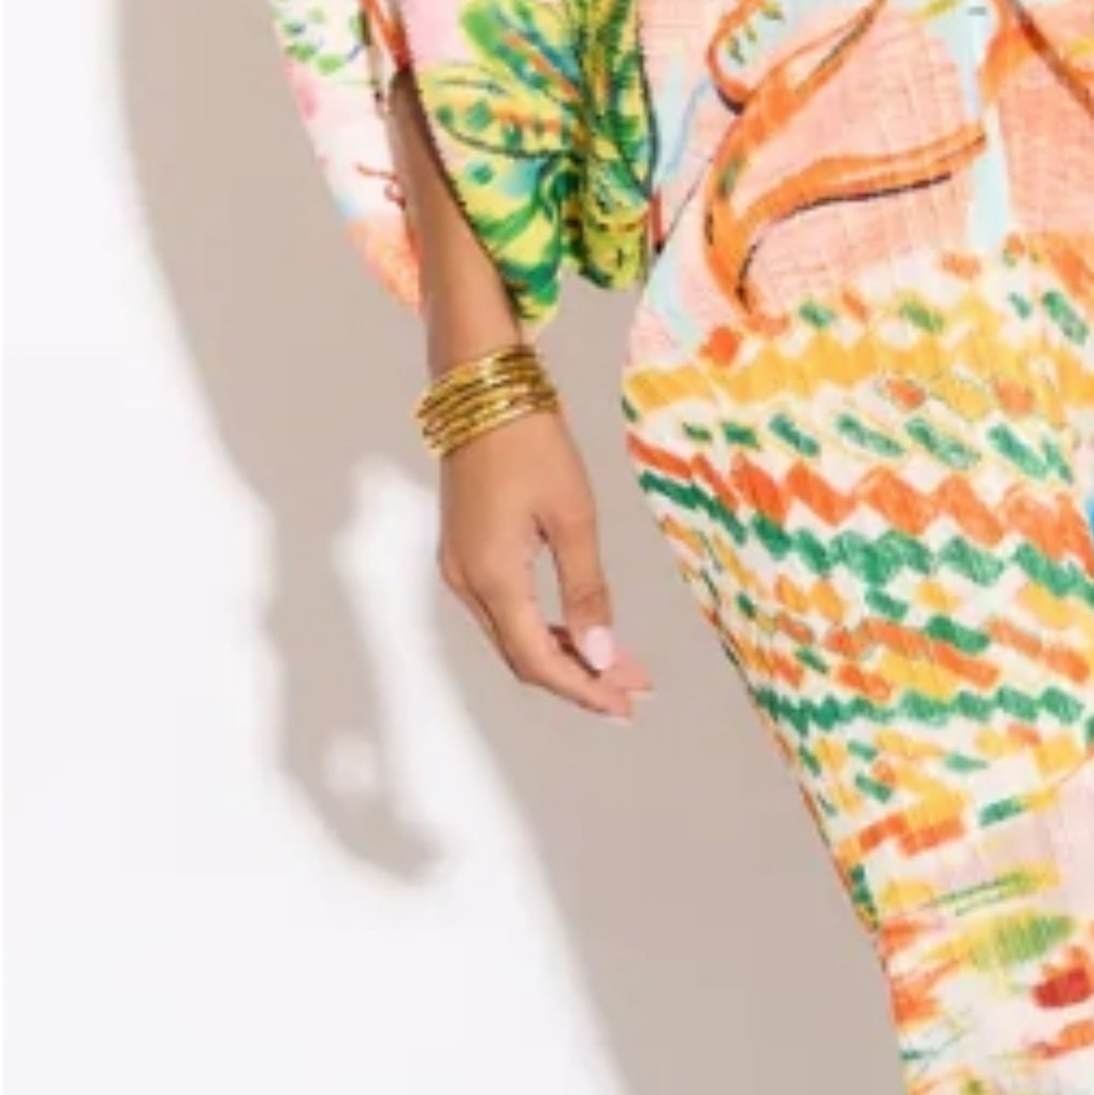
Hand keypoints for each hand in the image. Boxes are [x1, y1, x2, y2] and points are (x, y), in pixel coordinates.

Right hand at [437, 402, 654, 721]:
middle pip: (523, 655)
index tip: (627, 705)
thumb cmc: (532, 442)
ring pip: (512, 635)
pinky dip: (543, 627)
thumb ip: (587, 589)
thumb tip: (600, 655)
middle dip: (580, 678)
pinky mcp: (464, 552)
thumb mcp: (573, 515)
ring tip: (618, 664)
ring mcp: (459, 568)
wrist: (481, 389)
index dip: (583, 690)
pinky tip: (579, 628)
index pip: (539, 660)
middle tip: (634, 689)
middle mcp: (466, 583)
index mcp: (493, 577)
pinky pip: (504, 610)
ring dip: (564, 654)